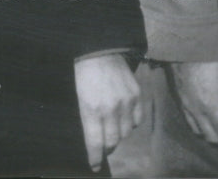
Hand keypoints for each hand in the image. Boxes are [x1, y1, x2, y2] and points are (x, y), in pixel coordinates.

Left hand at [74, 53, 142, 170]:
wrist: (99, 51)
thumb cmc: (84, 76)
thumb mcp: (80, 99)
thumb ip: (88, 121)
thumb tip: (95, 141)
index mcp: (92, 110)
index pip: (95, 143)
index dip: (95, 158)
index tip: (94, 166)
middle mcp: (110, 109)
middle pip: (113, 141)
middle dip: (107, 147)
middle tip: (104, 145)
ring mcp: (125, 102)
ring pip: (126, 133)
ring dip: (119, 135)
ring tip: (113, 129)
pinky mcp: (136, 95)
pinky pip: (137, 120)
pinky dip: (131, 123)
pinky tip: (124, 118)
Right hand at [169, 58, 217, 145]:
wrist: (186, 37)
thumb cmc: (211, 52)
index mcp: (210, 103)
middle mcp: (196, 108)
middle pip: (214, 137)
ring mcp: (186, 104)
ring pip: (200, 133)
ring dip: (216, 138)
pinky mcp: (180, 97)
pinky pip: (191, 122)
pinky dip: (202, 129)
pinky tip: (210, 123)